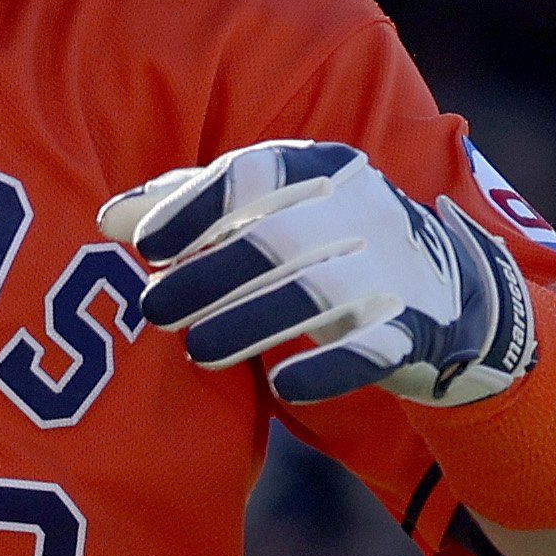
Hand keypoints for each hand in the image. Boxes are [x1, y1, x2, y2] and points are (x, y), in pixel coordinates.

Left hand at [102, 141, 533, 407]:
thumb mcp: (266, 208)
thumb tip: (109, 218)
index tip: (144, 246)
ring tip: (198, 351)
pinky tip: (283, 386)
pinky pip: (370, 349)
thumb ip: (190, 206)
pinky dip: (326, 369)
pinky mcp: (415, 328)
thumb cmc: (323, 242)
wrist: (445, 291)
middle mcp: (365, 209)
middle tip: (154, 310)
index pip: (252, 177)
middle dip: (208, 276)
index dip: (194, 208)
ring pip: (316, 295)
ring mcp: (395, 269)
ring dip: (249, 324)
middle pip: (276, 240)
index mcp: (323, 168)